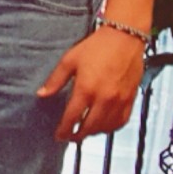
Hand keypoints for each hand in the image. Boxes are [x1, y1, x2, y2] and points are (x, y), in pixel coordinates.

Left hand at [39, 26, 145, 141]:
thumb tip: (42, 94)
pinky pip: (121, 121)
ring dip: (94, 132)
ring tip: (85, 130)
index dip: (64, 130)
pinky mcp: (130, 98)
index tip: (59, 135)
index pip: (72, 118)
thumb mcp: (70, 60)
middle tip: (70, 136)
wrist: (125, 37)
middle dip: (77, 136)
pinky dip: (111, 127)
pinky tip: (103, 125)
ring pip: (106, 127)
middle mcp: (104, 98)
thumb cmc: (98, 46)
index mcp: (86, 88)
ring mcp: (119, 100)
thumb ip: (55, 80)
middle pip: (89, 128)